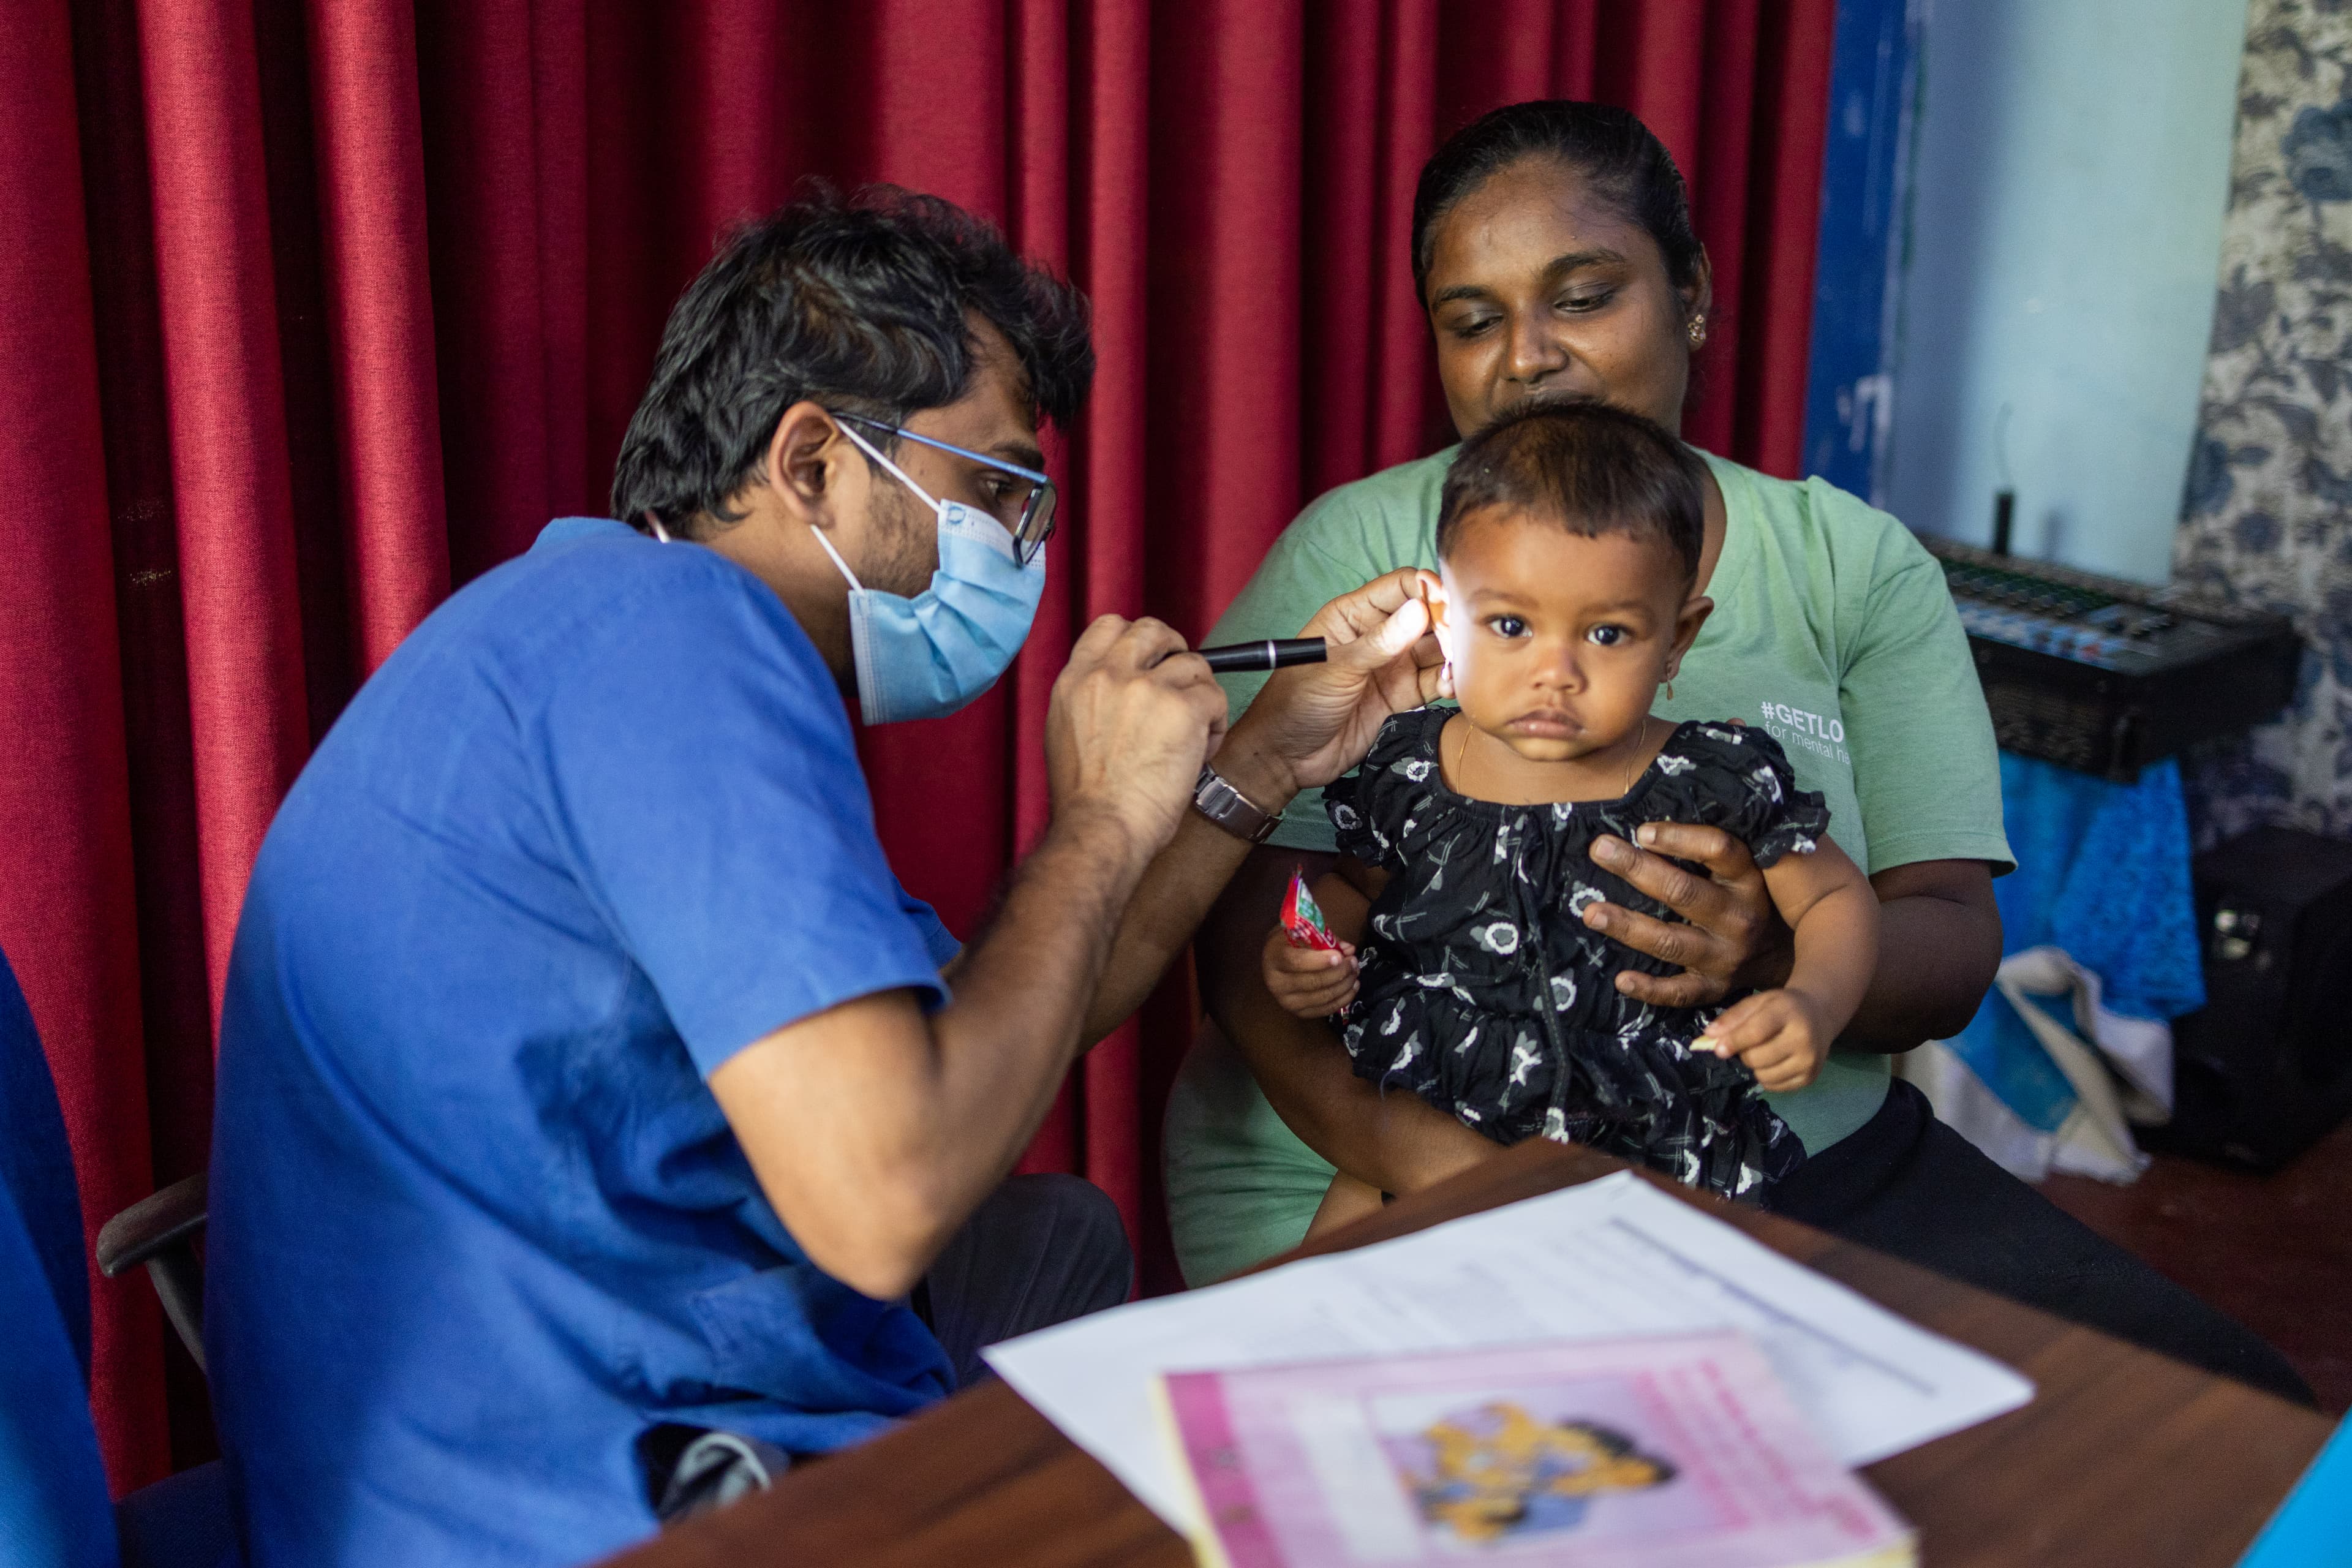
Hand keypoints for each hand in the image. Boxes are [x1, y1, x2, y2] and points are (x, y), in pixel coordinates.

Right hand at [1046, 615, 1229, 852]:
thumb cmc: (1087, 801)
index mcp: (1075, 680)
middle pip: (1153, 630)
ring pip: (1194, 664)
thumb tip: (1121, 690)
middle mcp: (1109, 674)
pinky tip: (1203, 750)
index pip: (1109, 626)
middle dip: (1176, 649)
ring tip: (1196, 733)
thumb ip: (1093, 701)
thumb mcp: (1067, 734)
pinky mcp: (1183, 708)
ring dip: (1201, 695)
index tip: (1150, 659)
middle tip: (1185, 681)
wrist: (1101, 828)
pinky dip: (1217, 722)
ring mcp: (1146, 688)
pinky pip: (1215, 697)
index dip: (1137, 637)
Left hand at [1220, 569, 1450, 802]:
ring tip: (1460, 664)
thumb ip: (1379, 643)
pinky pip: (1433, 682)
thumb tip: (1419, 611)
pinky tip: (1451, 685)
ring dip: (1452, 654)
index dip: (1427, 589)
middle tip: (1458, 640)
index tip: (1448, 601)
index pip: (1400, 587)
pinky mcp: (1401, 697)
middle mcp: (1378, 636)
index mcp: (1354, 615)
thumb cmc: (1295, 702)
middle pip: (1425, 617)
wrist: (1286, 756)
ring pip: (1435, 650)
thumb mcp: (1336, 668)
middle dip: (1446, 623)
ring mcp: (1391, 666)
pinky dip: (1448, 681)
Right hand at [1262, 927, 1358, 1017]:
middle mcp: (1277, 983)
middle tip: (1353, 961)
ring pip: (1323, 997)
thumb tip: (1349, 950)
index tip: (1340, 957)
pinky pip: (1326, 1009)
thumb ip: (1326, 939)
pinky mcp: (1298, 1013)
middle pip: (1313, 982)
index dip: (1320, 961)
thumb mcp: (1303, 932)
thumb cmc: (1290, 942)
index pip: (1297, 962)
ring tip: (1355, 972)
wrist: (1275, 961)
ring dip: (1344, 985)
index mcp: (1275, 957)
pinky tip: (1353, 986)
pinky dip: (1343, 999)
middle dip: (1339, 972)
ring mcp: (1287, 1001)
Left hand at [1581, 823, 1792, 1007]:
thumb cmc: (1749, 899)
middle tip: (1600, 849)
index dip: (1679, 838)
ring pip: (1672, 941)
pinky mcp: (1715, 988)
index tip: (1641, 831)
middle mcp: (1739, 918)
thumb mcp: (1745, 869)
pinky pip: (1680, 993)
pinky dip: (1650, 989)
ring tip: (1591, 912)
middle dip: (1638, 869)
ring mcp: (1726, 956)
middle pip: (1684, 892)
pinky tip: (1621, 979)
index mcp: (1748, 880)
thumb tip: (1650, 826)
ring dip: (1628, 926)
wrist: (1786, 957)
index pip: (1718, 851)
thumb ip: (1710, 850)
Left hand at [1693, 988, 1831, 1091]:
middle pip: (1757, 1058)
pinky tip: (1774, 1062)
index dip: (1733, 1042)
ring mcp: (1809, 1061)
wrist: (1818, 1015)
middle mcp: (1803, 1038)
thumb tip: (1709, 1036)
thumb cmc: (1781, 1007)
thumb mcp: (1758, 1002)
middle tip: (1750, 1044)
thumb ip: (1733, 1017)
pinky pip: (1775, 1087)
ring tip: (1763, 1052)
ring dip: (1754, 1067)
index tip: (1718, 1050)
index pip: (1755, 1032)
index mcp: (1787, 1013)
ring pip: (1763, 1075)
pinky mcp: (1810, 1078)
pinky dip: (1767, 1077)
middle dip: (1744, 1053)